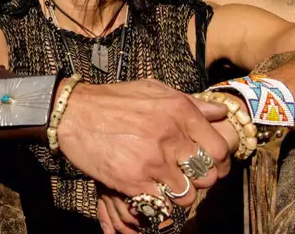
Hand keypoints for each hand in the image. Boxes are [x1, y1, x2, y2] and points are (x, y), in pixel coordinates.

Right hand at [94, 103, 241, 233]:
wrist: (73, 112)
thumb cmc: (113, 100)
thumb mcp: (153, 90)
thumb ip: (190, 102)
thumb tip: (220, 113)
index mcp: (179, 111)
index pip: (219, 149)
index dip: (218, 162)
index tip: (209, 165)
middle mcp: (170, 135)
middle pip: (207, 176)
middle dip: (200, 180)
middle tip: (187, 176)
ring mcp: (152, 160)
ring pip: (186, 195)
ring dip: (178, 194)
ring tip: (165, 184)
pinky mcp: (133, 180)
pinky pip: (161, 203)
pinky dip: (157, 201)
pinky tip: (147, 189)